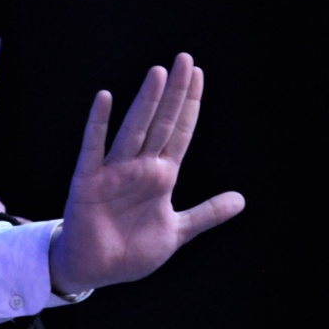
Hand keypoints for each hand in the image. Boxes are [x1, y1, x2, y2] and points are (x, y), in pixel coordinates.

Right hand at [50, 53, 244, 293]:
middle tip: (185, 59)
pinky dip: (98, 125)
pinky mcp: (88, 182)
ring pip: (134, 131)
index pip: (181, 132)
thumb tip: (241, 200)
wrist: (95, 270)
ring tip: (159, 74)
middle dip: (175, 93)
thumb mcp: (177, 231)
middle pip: (162, 123)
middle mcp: (139, 168)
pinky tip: (105, 99)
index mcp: (161, 177)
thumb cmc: (132, 249)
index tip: (199, 75)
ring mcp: (114, 173)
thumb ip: (206, 214)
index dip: (191, 105)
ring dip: (146, 103)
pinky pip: (93, 148)